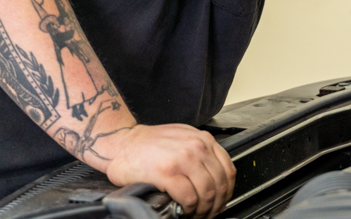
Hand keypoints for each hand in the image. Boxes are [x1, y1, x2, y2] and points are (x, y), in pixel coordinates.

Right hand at [104, 123, 235, 218]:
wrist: (122, 144)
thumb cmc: (149, 144)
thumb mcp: (183, 139)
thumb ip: (200, 154)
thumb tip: (216, 180)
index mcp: (203, 140)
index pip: (228, 171)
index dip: (226, 192)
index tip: (220, 202)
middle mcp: (196, 147)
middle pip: (219, 185)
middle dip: (215, 205)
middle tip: (208, 214)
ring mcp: (182, 160)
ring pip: (207, 194)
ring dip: (203, 210)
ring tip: (195, 214)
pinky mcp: (167, 173)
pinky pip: (189, 198)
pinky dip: (189, 209)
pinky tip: (183, 210)